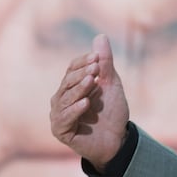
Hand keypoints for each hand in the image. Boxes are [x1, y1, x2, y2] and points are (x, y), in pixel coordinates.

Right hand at [50, 34, 129, 171]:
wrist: (117, 140)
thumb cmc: (112, 112)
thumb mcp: (111, 84)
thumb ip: (105, 63)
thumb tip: (100, 36)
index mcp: (71, 86)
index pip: (72, 69)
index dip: (83, 62)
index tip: (97, 58)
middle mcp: (61, 99)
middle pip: (67, 82)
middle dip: (82, 74)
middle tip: (96, 69)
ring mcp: (59, 115)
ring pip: (65, 98)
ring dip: (79, 89)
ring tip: (92, 82)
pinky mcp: (60, 131)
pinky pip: (64, 118)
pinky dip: (75, 110)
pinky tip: (86, 103)